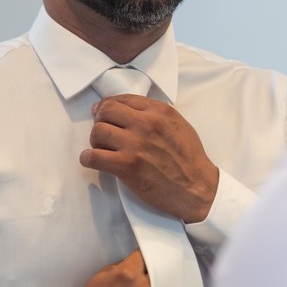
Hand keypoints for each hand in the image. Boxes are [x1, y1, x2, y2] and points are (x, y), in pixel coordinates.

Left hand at [80, 94, 219, 223]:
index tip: (103, 114)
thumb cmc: (190, 158)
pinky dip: (88, 159)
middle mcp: (146, 124)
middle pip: (106, 111)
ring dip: (95, 141)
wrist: (198, 188)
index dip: (109, 106)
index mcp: (159, 111)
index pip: (122, 99)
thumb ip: (155, 114)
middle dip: (101, 121)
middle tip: (105, 134)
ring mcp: (135, 145)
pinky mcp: (127, 166)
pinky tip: (94, 161)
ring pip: (97, 132)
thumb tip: (125, 110)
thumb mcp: (178, 125)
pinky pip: (93, 157)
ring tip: (103, 149)